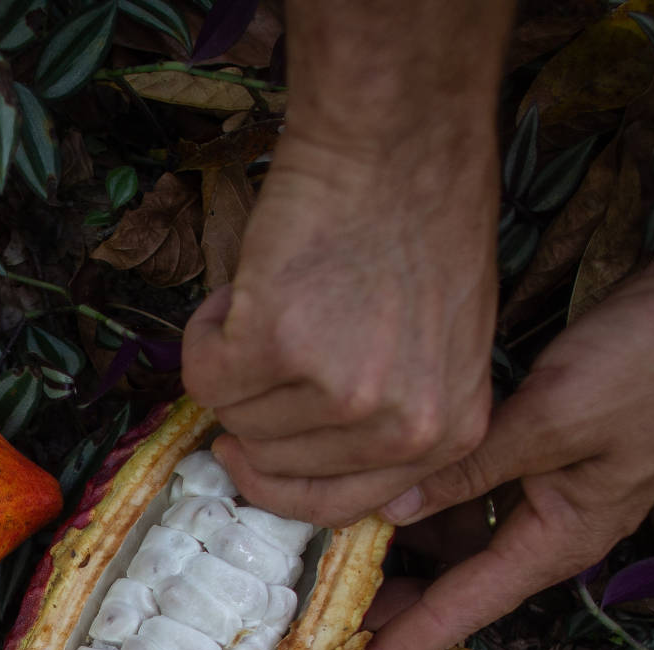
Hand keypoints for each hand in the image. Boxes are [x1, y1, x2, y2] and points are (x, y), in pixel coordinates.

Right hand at [181, 131, 501, 527]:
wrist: (401, 141)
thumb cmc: (424, 223)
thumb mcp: (444, 346)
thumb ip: (396, 417)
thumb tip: (306, 462)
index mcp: (449, 434)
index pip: (340, 504)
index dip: (278, 483)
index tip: (245, 456)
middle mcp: (402, 427)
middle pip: (275, 461)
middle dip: (251, 408)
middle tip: (257, 347)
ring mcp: (342, 393)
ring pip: (235, 417)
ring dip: (231, 359)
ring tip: (268, 296)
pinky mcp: (280, 348)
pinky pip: (204, 371)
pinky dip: (208, 328)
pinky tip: (246, 286)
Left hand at [329, 243, 653, 649]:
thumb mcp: (555, 417)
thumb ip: (469, 467)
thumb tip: (386, 509)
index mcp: (559, 538)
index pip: (456, 613)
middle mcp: (554, 525)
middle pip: (451, 580)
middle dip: (383, 599)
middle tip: (304, 613)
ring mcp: (557, 485)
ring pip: (459, 530)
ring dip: (400, 538)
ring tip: (320, 542)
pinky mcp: (555, 442)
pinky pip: (476, 485)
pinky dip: (430, 487)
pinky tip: (382, 473)